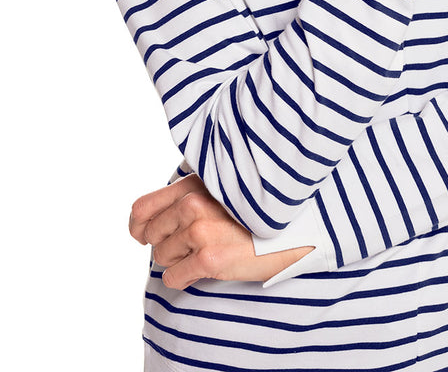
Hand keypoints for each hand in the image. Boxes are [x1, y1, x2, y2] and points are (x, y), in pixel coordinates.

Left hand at [129, 174, 313, 289]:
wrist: (291, 230)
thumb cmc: (255, 210)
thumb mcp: (221, 189)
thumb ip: (189, 195)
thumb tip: (154, 216)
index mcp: (193, 185)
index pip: (142, 208)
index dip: (138, 226)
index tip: (144, 235)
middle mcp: (193, 205)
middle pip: (151, 235)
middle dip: (165, 244)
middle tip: (188, 245)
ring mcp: (200, 231)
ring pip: (162, 256)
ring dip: (177, 261)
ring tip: (203, 254)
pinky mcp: (210, 259)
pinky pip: (174, 278)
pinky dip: (182, 279)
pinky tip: (200, 272)